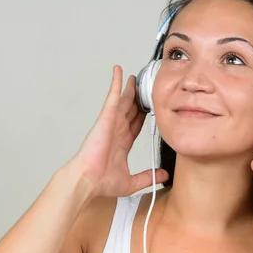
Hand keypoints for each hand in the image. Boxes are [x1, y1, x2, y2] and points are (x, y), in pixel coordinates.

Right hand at [69, 65, 168, 197]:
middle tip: (147, 88)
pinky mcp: (106, 117)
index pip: (137, 125)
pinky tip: (119, 71)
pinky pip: (113, 96)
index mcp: (123, 143)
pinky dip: (116, 83)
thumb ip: (147, 177)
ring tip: (136, 76)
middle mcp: (117, 130)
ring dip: (130, 88)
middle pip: (132, 110)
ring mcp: (112, 122)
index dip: (144, 116)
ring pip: (125, 100)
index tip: (152, 109)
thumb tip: (163, 175)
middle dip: (139, 99)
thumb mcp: (132, 181)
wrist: (89, 180)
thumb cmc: (102, 181)